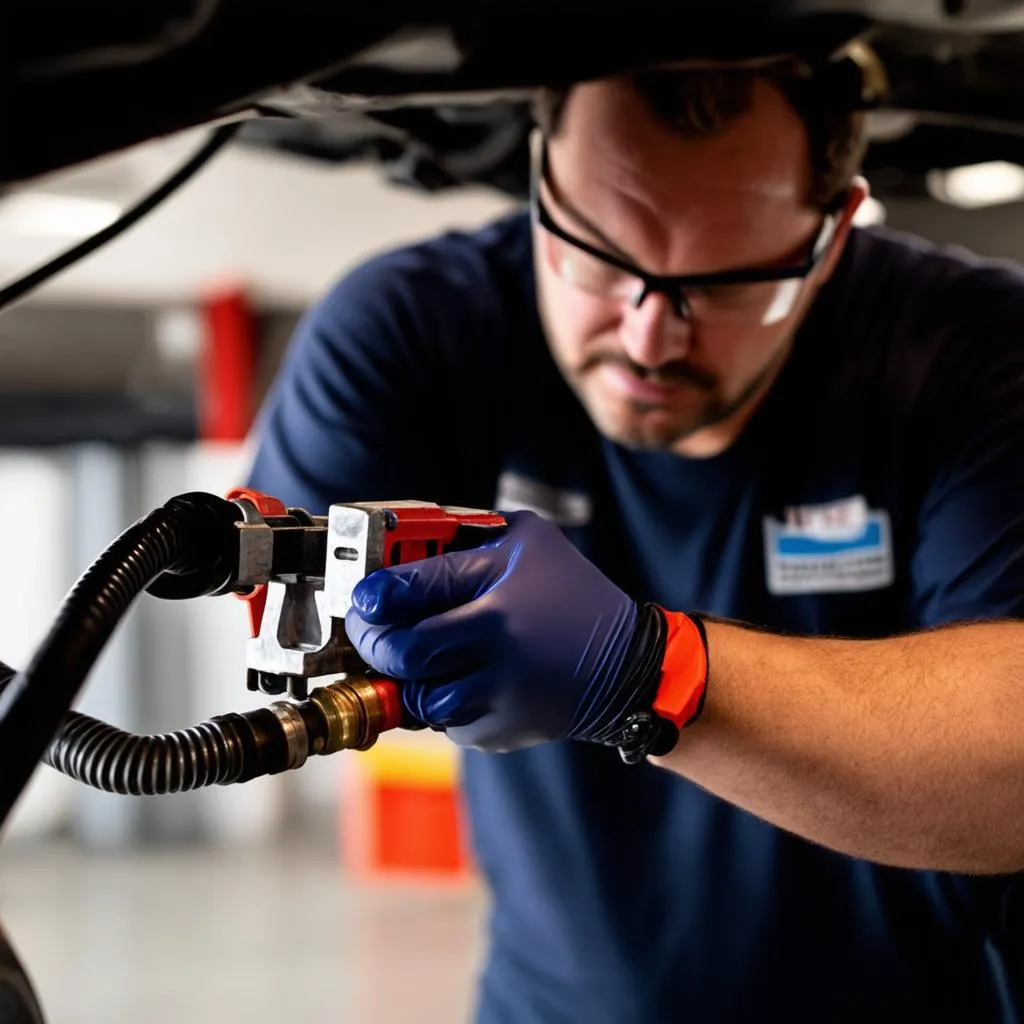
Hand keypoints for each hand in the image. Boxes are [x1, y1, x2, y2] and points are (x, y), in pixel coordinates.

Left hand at [344, 510, 653, 751]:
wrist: (627, 668)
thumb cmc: (572, 594)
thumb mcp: (529, 542)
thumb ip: (469, 535)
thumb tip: (404, 543)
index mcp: (498, 598)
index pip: (410, 593)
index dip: (372, 597)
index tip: (364, 598)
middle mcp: (496, 651)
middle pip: (401, 654)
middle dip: (376, 643)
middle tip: (376, 633)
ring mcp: (499, 697)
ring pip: (418, 697)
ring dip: (413, 679)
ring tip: (427, 659)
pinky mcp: (502, 731)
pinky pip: (446, 724)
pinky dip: (445, 705)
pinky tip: (466, 681)